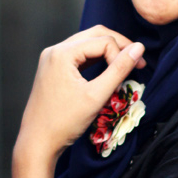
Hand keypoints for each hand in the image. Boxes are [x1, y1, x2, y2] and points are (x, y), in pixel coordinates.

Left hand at [11, 26, 145, 177]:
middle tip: (137, 61)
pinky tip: (107, 70)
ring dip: (108, 52)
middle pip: (94, 35)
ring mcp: (51, 59)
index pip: (103, 41)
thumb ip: (119, 70)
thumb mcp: (97, 95)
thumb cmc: (64, 122)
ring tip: (126, 66)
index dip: (122, 55)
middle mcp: (54, 50)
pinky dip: (95, 60)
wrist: (37, 143)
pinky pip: (79, 56)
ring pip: (87, 44)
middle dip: (118, 46)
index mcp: (62, 53)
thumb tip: (139, 48)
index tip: (136, 73)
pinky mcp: (53, 69)